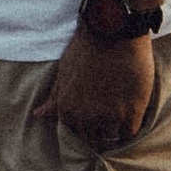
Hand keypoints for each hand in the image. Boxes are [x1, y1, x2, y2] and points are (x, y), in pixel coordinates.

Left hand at [32, 21, 156, 150]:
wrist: (112, 31)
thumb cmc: (86, 48)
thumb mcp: (64, 72)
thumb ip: (54, 99)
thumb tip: (38, 115)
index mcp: (67, 109)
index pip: (74, 135)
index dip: (84, 128)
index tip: (92, 121)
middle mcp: (86, 118)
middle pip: (92, 140)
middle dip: (98, 132)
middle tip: (108, 118)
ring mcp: (110, 116)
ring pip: (111, 137)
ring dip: (114, 129)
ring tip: (120, 114)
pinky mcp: (132, 112)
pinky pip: (129, 133)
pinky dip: (129, 128)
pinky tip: (131, 115)